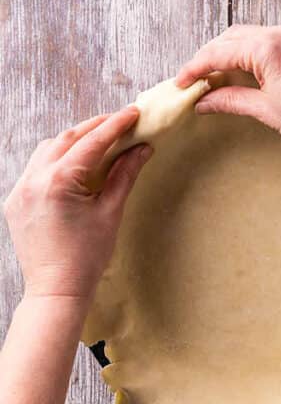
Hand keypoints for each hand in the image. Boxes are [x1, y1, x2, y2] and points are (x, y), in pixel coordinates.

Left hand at [3, 108, 150, 303]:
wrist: (56, 290)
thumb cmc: (87, 256)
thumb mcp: (111, 211)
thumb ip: (123, 174)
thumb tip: (141, 148)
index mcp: (58, 182)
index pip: (91, 142)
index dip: (115, 125)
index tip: (134, 113)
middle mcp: (33, 180)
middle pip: (66, 138)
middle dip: (95, 127)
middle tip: (121, 122)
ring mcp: (20, 190)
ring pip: (47, 149)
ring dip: (74, 139)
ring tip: (100, 140)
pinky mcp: (15, 200)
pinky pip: (36, 167)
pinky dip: (57, 157)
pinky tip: (76, 163)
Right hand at [176, 24, 280, 157]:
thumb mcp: (267, 110)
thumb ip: (231, 100)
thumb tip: (204, 101)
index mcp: (270, 46)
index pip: (220, 51)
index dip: (195, 67)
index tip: (180, 83)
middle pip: (233, 38)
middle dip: (211, 57)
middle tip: (196, 81)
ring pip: (252, 36)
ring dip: (232, 53)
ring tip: (218, 78)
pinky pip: (272, 40)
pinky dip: (254, 52)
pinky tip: (246, 71)